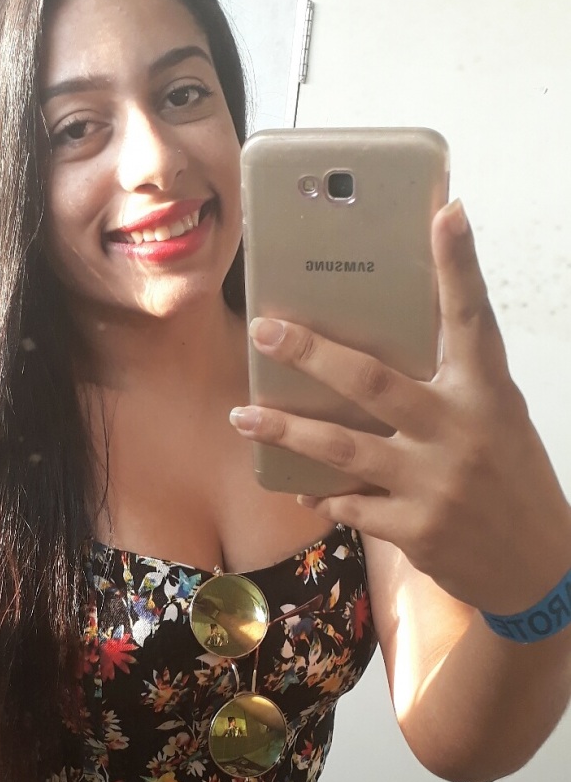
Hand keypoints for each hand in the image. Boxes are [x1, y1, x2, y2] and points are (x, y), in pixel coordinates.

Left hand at [230, 200, 570, 613]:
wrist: (541, 568)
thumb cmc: (512, 480)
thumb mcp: (497, 420)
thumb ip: (451, 385)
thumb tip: (385, 349)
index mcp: (486, 393)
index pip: (472, 317)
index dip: (458, 265)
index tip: (444, 213)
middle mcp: (459, 430)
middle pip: (372, 380)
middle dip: (310, 353)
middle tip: (264, 329)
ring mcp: (434, 481)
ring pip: (341, 448)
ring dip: (285, 431)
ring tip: (241, 417)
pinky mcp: (415, 527)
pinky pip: (349, 504)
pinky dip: (320, 494)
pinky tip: (296, 487)